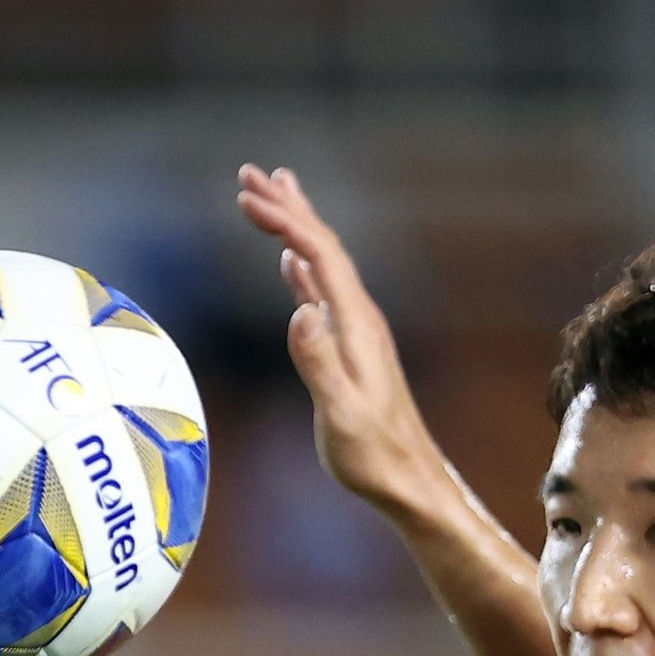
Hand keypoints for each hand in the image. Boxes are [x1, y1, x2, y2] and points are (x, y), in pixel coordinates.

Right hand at [233, 163, 438, 519]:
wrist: (408, 481)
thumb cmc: (373, 456)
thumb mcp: (341, 413)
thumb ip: (318, 362)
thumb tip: (299, 310)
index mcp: (356, 325)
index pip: (318, 254)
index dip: (284, 219)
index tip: (246, 197)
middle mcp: (358, 318)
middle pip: (322, 246)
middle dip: (288, 207)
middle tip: (250, 173)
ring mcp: (354, 332)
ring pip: (322, 263)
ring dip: (296, 227)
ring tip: (275, 196)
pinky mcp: (347, 350)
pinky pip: (321, 292)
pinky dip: (302, 267)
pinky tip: (290, 263)